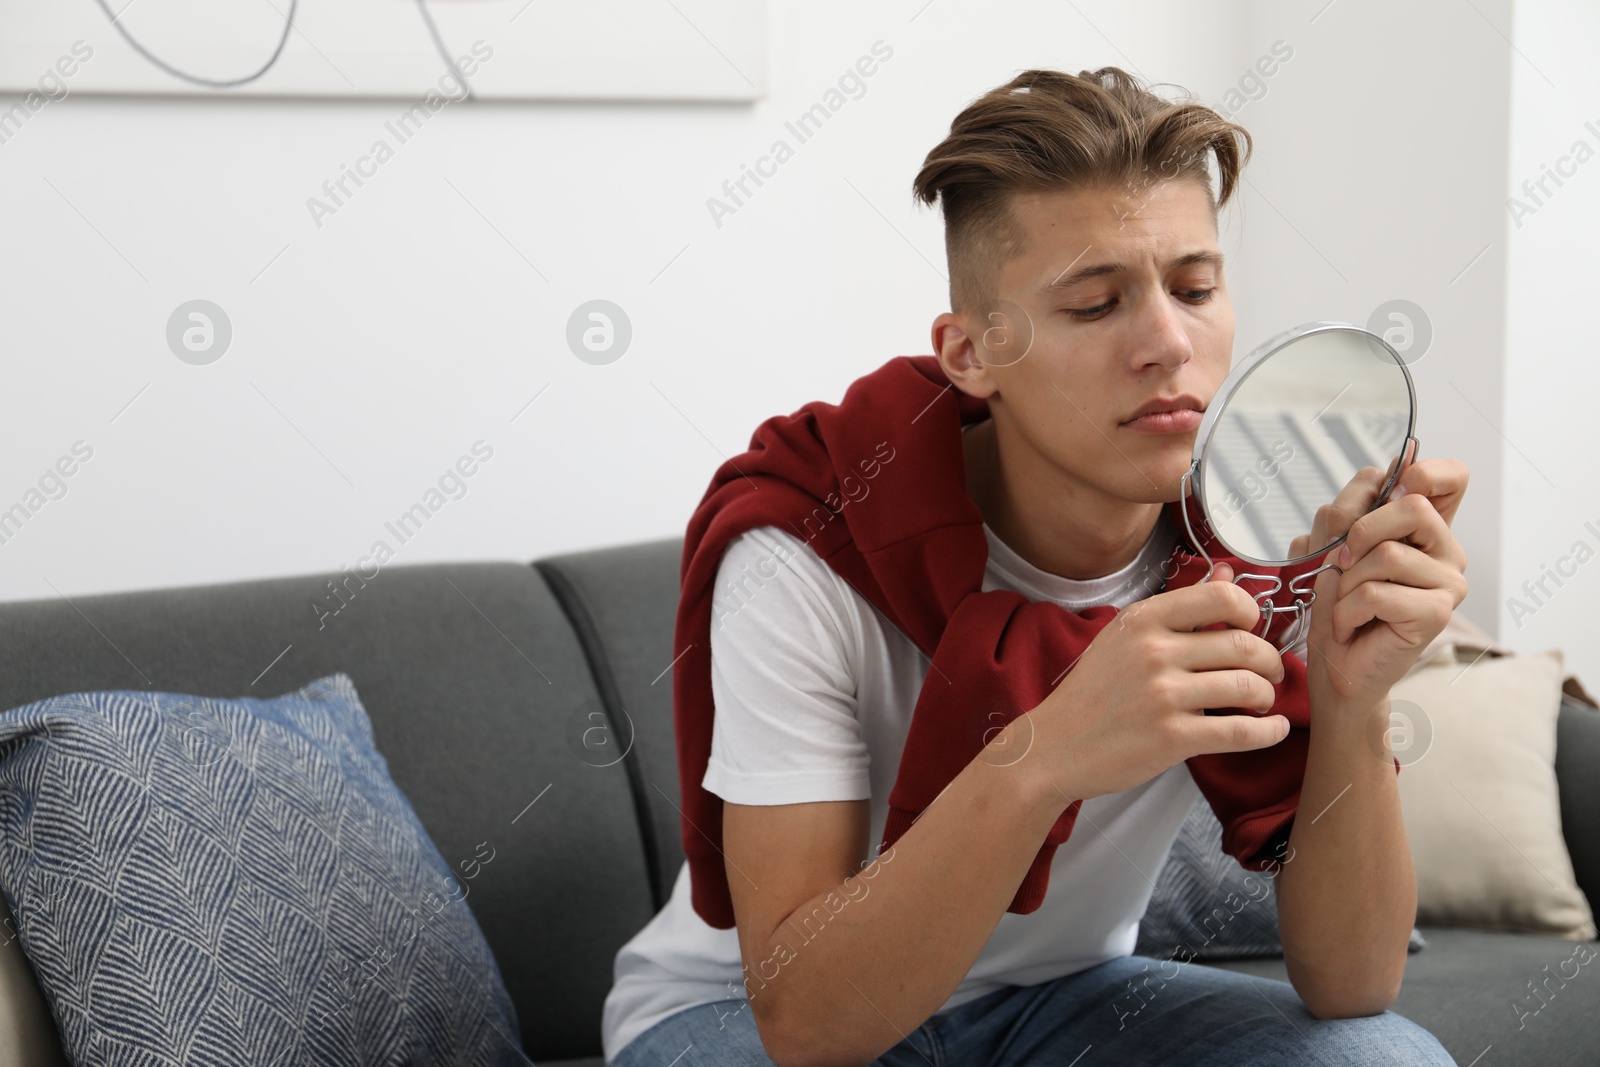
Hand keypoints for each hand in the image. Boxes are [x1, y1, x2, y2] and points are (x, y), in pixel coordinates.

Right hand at [1023, 563, 1289, 804]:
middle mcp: (1154, 652)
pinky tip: (1273, 727)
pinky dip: (1268, 731)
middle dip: (1270, 661)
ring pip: (1248, 687)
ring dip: (1266, 696)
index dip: (1251, 612)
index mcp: (1143, 620)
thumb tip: (1229, 572)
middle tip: (1271, 672)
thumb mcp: (1125, 637)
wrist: (1053, 747)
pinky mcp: (1172, 738)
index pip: (1222, 597)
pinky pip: (1241, 731)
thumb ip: (1181, 607)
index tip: (1252, 628)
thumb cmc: (1091, 693)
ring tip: (1260, 701)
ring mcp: (1163, 695)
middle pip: (1245, 644)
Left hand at [1304, 457, 1469, 707]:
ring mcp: (1447, 583)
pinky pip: (1377, 592)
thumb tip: (1378, 480)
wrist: (1335, 667)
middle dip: (1359, 531)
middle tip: (1343, 564)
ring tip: (1345, 603)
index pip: (1451, 478)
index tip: (1390, 491)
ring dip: (1347, 580)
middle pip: (1411, 505)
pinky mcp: (1436, 613)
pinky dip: (1346, 609)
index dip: (1424, 472)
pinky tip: (1349, 625)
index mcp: (1423, 529)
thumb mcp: (1328, 548)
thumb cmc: (1334, 607)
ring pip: (1388, 553)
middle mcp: (1445, 551)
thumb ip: (1347, 512)